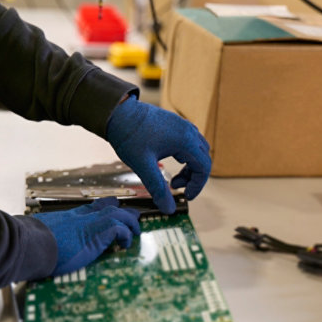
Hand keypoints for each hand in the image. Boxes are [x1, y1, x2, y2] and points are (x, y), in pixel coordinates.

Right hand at [32, 197, 140, 275]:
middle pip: (106, 207)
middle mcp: (78, 218)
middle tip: (133, 217)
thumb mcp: (34, 237)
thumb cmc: (25, 244)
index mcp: (65, 218)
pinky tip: (125, 244)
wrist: (26, 244)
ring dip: (129, 222)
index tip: (112, 207)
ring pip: (117, 214)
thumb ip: (40, 239)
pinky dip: (126, 235)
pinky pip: (119, 229)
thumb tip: (32, 247)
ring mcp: (88, 224)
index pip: (89, 208)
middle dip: (122, 212)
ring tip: (135, 232)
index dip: (103, 207)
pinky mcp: (95, 234)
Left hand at [106, 95, 211, 213]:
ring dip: (189, 167)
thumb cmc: (129, 135)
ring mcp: (182, 126)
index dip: (197, 185)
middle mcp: (188, 131)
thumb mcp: (143, 166)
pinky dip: (185, 156)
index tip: (186, 196)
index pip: (204, 168)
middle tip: (175, 187)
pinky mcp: (175, 124)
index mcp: (185, 140)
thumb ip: (158, 188)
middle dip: (193, 177)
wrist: (117, 112)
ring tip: (171, 177)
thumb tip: (169, 209)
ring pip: (197, 151)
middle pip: (203, 159)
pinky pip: (189, 142)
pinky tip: (170, 161)